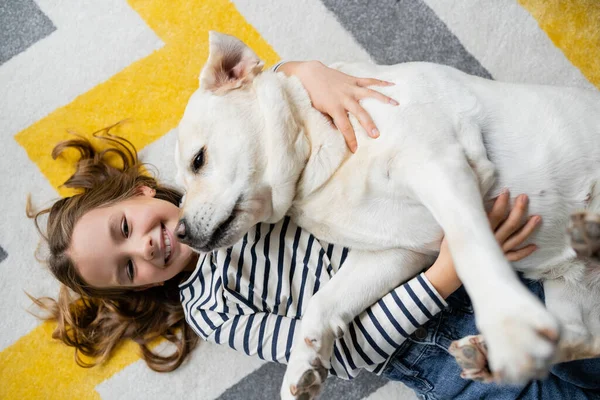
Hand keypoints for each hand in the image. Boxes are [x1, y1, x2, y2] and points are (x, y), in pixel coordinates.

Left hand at [277, 61, 397, 152]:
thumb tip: (337, 131)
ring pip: (369, 93)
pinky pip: (368, 80)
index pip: (344, 127)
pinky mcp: (353, 80)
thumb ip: (329, 120)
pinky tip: (392, 84)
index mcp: (334, 107)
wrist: (310, 74)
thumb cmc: (312, 95)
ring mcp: (350, 87)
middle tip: (376, 135)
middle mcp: (344, 97)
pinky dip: (380, 82)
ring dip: (383, 99)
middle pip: (359, 112)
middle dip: (368, 124)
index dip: (350, 139)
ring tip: (396, 105)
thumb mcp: (318, 111)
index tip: (355, 150)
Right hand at [427, 191, 540, 297]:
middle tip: (524, 197)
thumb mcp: (452, 230)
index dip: (501, 202)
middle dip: (519, 210)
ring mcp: (498, 251)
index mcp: (481, 232)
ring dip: (528, 228)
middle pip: (510, 224)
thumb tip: (468, 202)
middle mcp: (493, 241)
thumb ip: (463, 219)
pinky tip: (535, 246)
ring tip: (538, 218)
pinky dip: (525, 252)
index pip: (495, 214)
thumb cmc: (449, 249)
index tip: (506, 191)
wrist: (449, 271)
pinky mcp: (499, 259)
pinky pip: (515, 256)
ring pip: (517, 238)